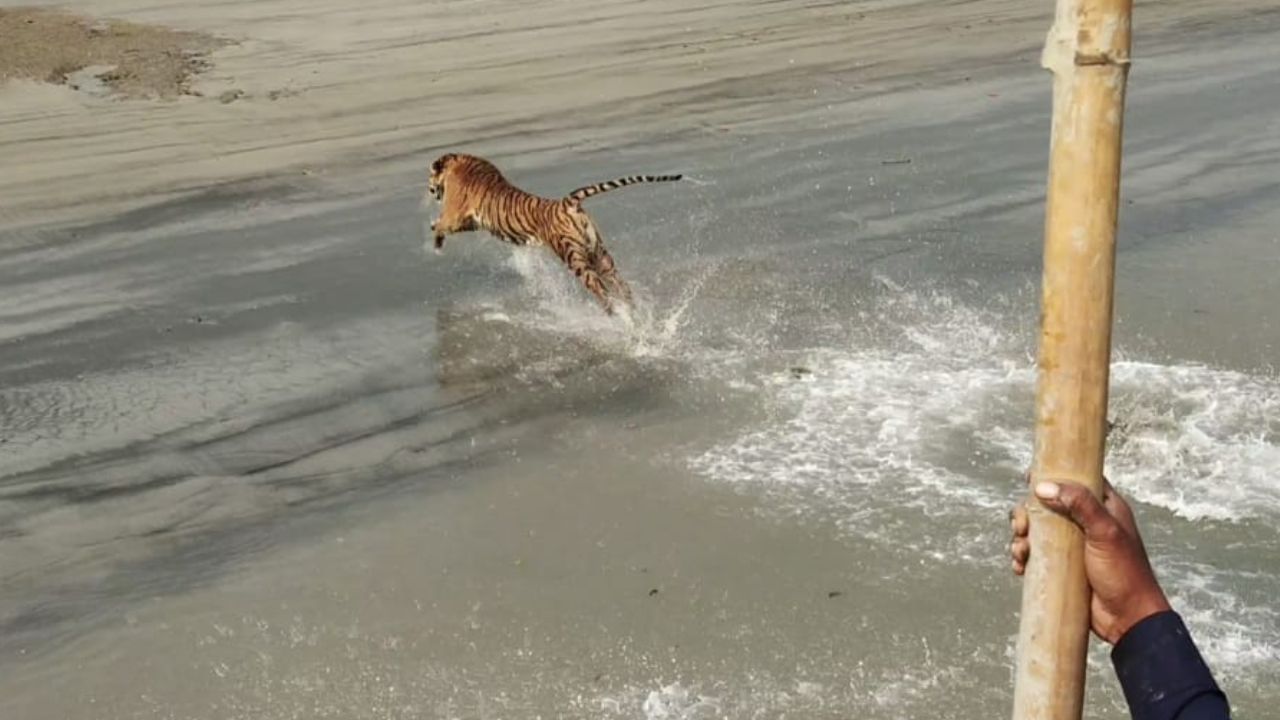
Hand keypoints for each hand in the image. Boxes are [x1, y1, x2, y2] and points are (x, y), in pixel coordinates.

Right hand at [1010, 479, 1170, 643]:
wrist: (1128, 619)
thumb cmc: (1125, 573)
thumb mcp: (1106, 532)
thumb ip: (1080, 504)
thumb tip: (1043, 487)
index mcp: (1103, 508)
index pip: (1076, 481)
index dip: (1053, 476)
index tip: (1030, 478)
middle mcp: (1086, 523)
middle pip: (1047, 506)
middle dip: (1027, 514)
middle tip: (1021, 526)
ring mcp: (1072, 546)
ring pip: (1036, 531)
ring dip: (1021, 538)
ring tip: (1021, 551)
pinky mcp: (1062, 568)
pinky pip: (1035, 556)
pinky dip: (1023, 558)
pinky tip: (1020, 566)